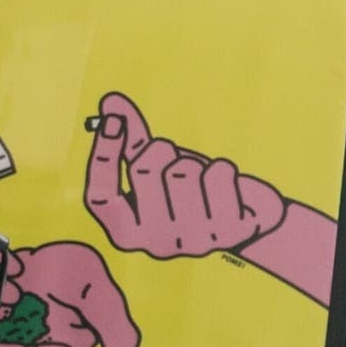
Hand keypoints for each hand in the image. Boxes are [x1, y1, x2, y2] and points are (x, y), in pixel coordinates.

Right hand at [84, 91, 288, 259]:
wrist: (245, 223)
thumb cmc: (192, 194)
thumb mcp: (157, 171)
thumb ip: (130, 141)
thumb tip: (110, 103)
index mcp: (128, 231)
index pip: (100, 196)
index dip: (103, 156)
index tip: (112, 121)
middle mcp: (155, 243)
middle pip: (143, 170)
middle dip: (161, 152)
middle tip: (175, 163)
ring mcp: (192, 241)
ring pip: (183, 171)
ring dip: (195, 164)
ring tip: (202, 181)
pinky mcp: (229, 232)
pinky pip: (218, 175)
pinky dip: (223, 170)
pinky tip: (225, 188)